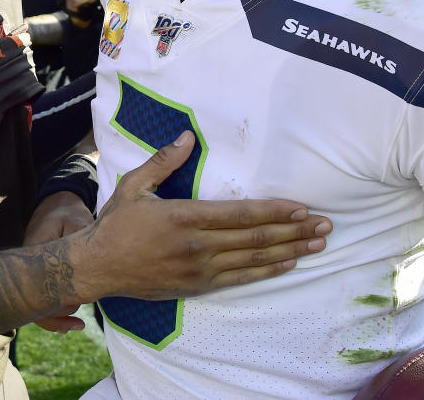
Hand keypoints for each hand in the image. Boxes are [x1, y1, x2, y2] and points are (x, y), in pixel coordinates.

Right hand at [25, 191, 94, 332]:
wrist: (57, 202)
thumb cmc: (68, 212)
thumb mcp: (78, 222)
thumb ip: (82, 245)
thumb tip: (90, 272)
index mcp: (33, 253)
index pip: (35, 288)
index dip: (54, 304)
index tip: (75, 308)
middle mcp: (27, 266)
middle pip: (31, 303)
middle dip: (53, 318)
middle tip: (78, 325)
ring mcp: (30, 272)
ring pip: (35, 304)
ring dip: (55, 316)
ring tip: (78, 325)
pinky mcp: (38, 275)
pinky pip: (41, 298)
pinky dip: (54, 309)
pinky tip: (71, 316)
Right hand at [72, 131, 331, 303]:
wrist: (98, 267)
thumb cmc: (117, 223)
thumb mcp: (134, 185)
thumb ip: (163, 161)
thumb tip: (187, 136)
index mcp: (183, 217)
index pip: (239, 215)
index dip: (273, 211)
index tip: (301, 207)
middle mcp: (196, 246)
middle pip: (254, 239)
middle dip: (293, 231)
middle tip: (325, 225)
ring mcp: (199, 269)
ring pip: (253, 260)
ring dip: (289, 251)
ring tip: (317, 244)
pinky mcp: (198, 286)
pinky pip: (240, 278)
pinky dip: (267, 271)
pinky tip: (288, 264)